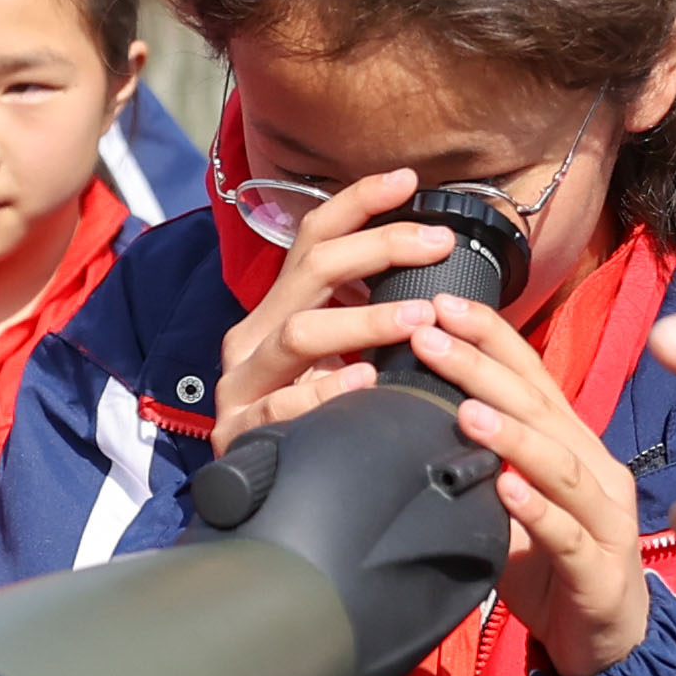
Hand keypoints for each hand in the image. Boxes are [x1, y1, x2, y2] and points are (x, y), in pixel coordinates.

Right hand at [213, 169, 465, 433]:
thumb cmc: (314, 418)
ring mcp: (242, 382)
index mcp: (278, 310)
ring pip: (300, 332)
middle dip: (380, 248)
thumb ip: (369, 318)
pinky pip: (282, 405)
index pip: (314, 238)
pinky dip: (326, 390)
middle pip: (313, 269)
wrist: (254, 496)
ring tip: (418, 317)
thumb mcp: (339, 358)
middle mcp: (254, 335)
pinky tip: (364, 382)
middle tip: (436, 244)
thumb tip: (436, 276)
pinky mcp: (239, 431)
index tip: (408, 180)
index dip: (358, 202)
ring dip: (365, 319)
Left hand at [403, 293, 654, 675]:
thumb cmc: (551, 569)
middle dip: (483, 367)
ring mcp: (604, 519)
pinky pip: (567, 535)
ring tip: (465, 409)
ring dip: (512, 434)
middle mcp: (595, 468)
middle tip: (430, 335)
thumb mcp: (509, 508)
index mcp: (572, 445)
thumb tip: (409, 424)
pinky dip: (536, 511)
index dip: (490, 336)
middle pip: (540, 407)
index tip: (440, 303)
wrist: (606, 646)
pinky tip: (506, 492)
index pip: (531, 376)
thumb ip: (478, 466)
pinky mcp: (600, 571)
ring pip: (559, 465)